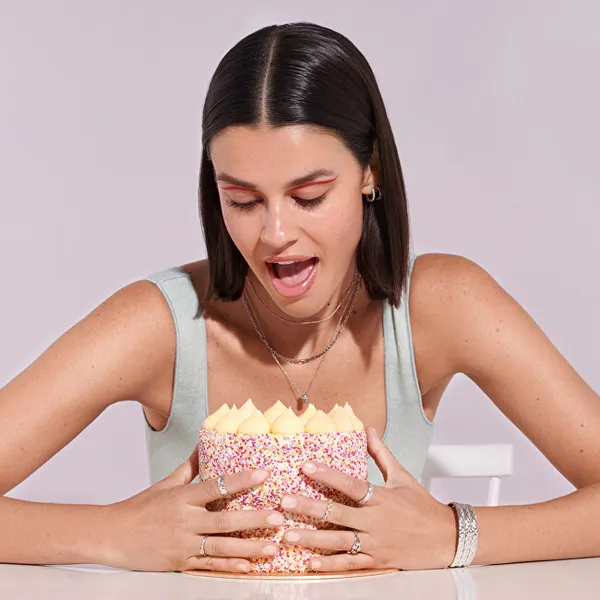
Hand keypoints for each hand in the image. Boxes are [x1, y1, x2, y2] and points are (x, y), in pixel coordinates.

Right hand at [102, 446, 283, 572]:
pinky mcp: (180, 563)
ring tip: (272, 547)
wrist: (113, 536)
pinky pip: (209, 565)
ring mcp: (183, 545)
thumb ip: (189, 467)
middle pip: (224, 521)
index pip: (215, 487)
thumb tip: (204, 444)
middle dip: (254, 520)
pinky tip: (247, 567)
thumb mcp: (166, 483)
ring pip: (221, 547)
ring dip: (249, 549)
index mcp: (182, 498)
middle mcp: (184, 521)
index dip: (240, 480)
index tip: (263, 474)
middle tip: (278, 518)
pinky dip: (229, 566)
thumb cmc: (141, 507)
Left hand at [278, 427, 456, 571]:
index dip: (327, 474)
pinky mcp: (377, 561)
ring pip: (338, 541)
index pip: (350, 484)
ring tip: (287, 534)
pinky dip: (330, 564)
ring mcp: (375, 543)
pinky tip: (310, 561)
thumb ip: (381, 454)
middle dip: (308, 507)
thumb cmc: (422, 505)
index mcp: (380, 497)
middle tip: (283, 502)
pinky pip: (350, 563)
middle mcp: (375, 521)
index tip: (305, 466)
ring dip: (311, 538)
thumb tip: (368, 429)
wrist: (446, 538)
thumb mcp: (402, 476)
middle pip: (337, 513)